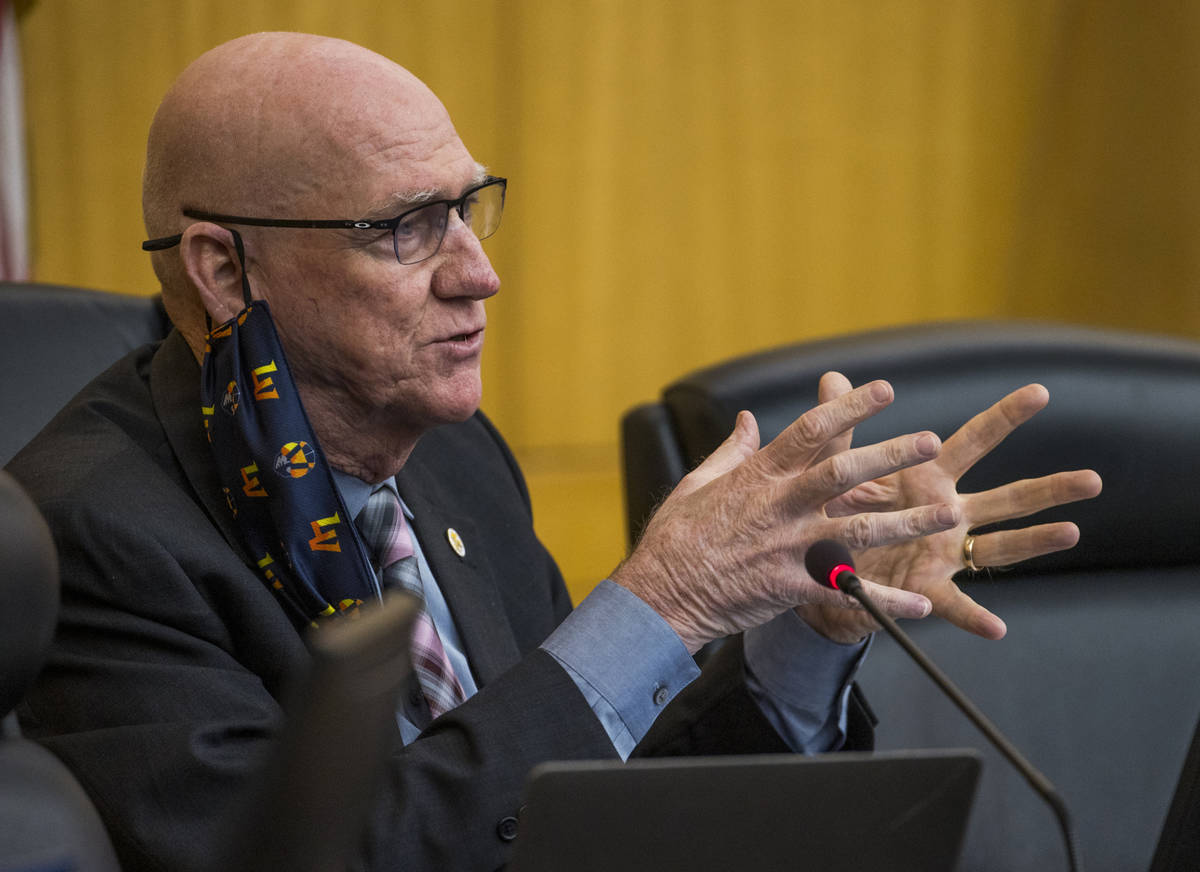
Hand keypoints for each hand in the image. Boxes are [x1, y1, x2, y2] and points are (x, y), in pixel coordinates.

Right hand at [612, 380, 961, 653]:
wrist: (658, 594)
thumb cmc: (675, 537)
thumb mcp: (698, 482)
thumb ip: (733, 451)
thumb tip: (749, 419)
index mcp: (758, 476)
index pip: (810, 430)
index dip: (849, 407)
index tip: (883, 390)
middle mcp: (778, 506)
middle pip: (842, 473)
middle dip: (889, 454)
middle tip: (930, 441)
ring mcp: (787, 548)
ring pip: (857, 531)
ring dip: (905, 522)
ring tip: (947, 514)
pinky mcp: (790, 587)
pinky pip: (846, 593)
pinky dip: (885, 601)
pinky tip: (920, 606)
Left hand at [795, 372, 1102, 643]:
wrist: (817, 567)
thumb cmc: (837, 511)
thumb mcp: (837, 468)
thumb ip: (838, 424)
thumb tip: (834, 376)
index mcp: (929, 478)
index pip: (973, 440)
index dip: (1005, 416)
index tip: (1040, 392)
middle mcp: (949, 515)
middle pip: (1009, 498)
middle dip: (1050, 488)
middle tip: (1093, 480)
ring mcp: (944, 553)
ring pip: (999, 546)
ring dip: (1035, 541)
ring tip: (1071, 532)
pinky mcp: (925, 588)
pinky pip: (953, 604)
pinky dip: (974, 616)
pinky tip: (997, 628)